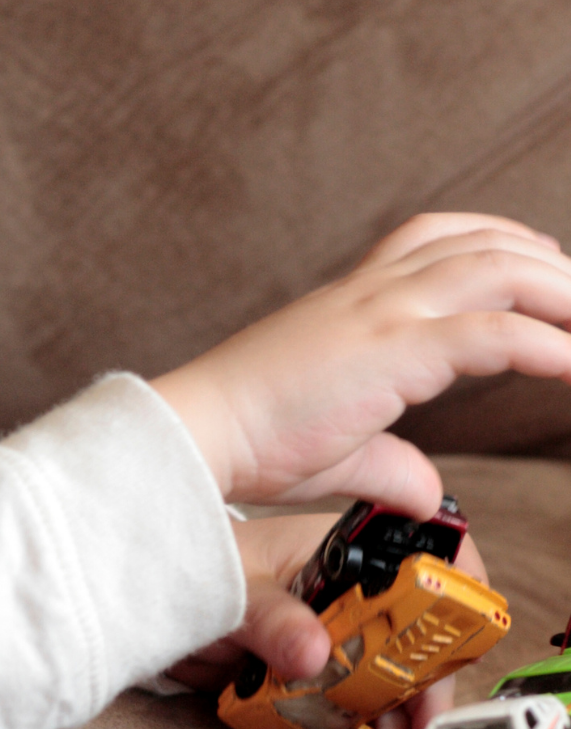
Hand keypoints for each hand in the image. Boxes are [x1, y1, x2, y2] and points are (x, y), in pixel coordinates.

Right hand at [152, 213, 570, 512]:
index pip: (434, 237)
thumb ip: (387, 463)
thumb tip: (424, 491)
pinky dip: (547, 345)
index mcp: (349, 302)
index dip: (498, 240)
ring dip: (564, 292)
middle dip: (552, 265)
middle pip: (484, 243)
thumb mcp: (333, 449)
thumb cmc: (244, 440)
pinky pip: (493, 334)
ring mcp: (382, 315)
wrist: (194, 435)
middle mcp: (369, 294)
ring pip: (501, 269)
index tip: (540, 262)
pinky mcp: (392, 352)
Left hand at [163, 513, 487, 728]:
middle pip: (414, 641)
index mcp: (345, 554)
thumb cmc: (198, 569)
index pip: (425, 569)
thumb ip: (271, 619)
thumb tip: (313, 654)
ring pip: (384, 679)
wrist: (148, 596)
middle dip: (421, 689)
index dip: (452, 609)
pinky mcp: (310, 669)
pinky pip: (346, 702)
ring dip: (387, 720)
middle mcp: (349, 594)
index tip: (453, 659)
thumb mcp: (235, 590)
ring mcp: (332, 633)